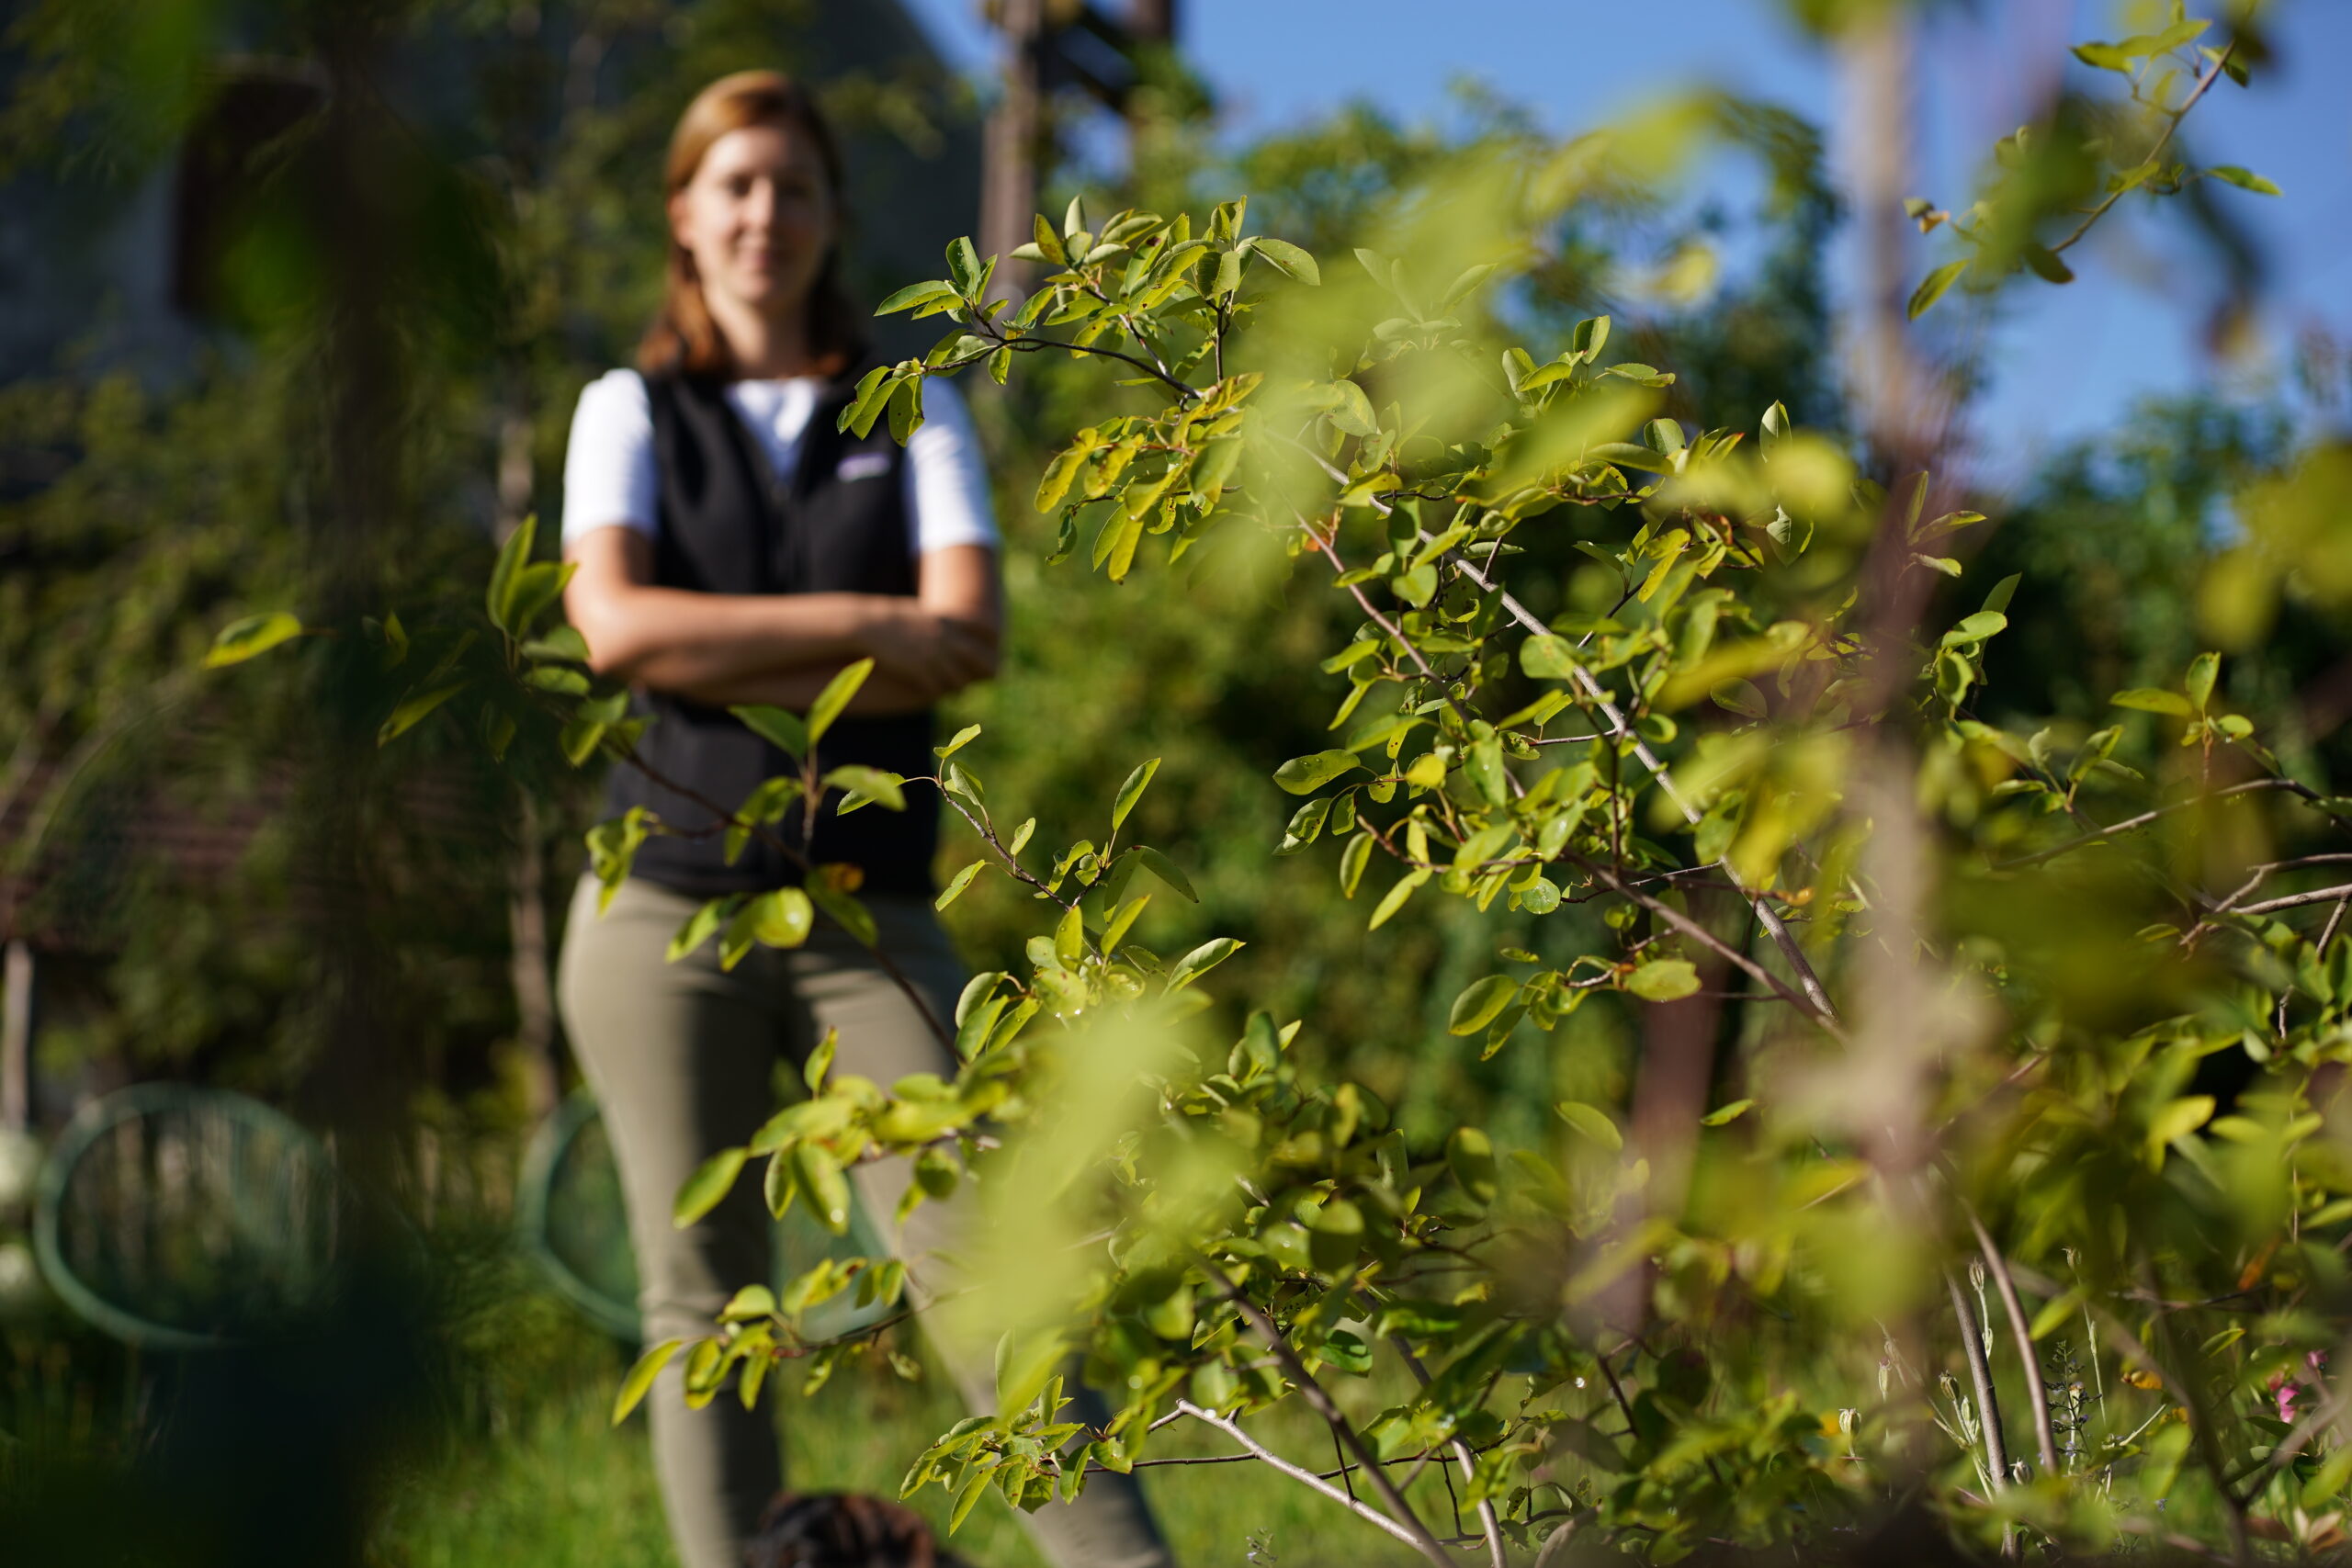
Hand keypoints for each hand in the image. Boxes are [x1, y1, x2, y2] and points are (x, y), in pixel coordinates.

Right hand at [865, 603, 996, 699]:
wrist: (868, 625)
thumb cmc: (892, 619)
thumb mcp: (922, 613)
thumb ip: (940, 622)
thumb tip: (951, 628)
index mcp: (947, 620)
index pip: (985, 628)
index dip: (994, 639)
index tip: (996, 647)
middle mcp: (945, 637)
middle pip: (979, 657)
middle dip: (987, 670)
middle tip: (990, 677)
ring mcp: (933, 654)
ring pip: (960, 679)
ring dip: (960, 685)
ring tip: (957, 689)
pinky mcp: (918, 670)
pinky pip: (938, 688)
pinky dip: (940, 691)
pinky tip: (935, 691)